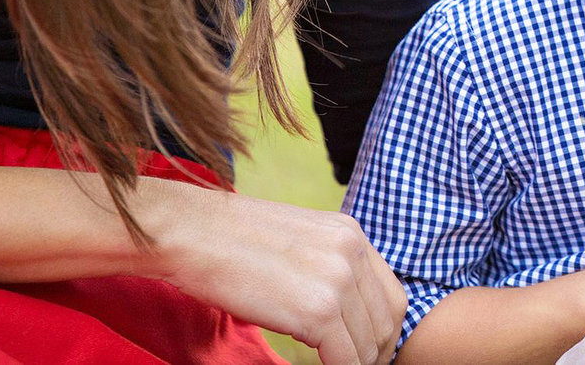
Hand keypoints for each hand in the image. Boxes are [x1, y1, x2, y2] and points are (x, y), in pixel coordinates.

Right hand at [141, 180, 405, 364]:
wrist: (192, 233)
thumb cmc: (232, 241)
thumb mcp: (300, 240)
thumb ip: (329, 264)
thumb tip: (344, 306)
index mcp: (351, 233)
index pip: (391, 294)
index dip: (383, 329)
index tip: (367, 349)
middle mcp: (353, 252)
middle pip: (388, 320)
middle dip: (375, 350)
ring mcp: (338, 280)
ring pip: (370, 344)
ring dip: (355, 362)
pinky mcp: (318, 311)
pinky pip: (346, 359)